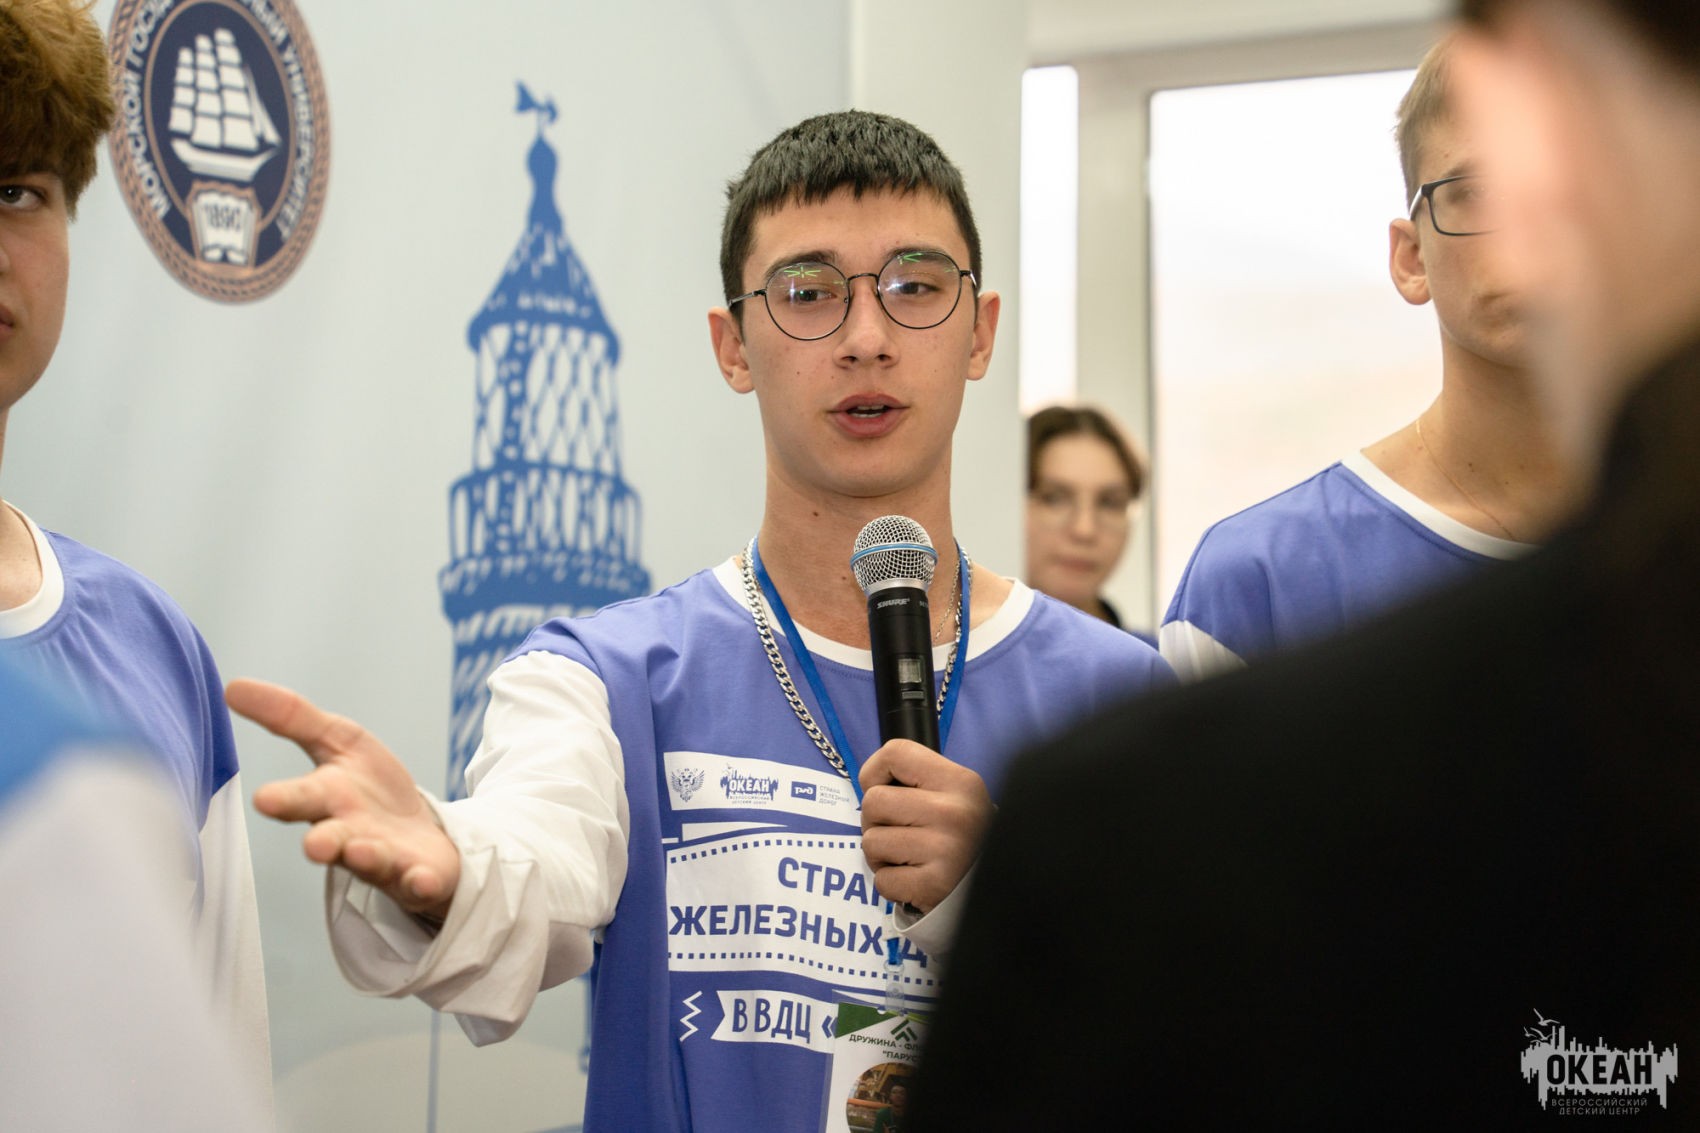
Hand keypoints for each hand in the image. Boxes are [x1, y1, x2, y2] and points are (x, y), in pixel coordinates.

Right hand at [227, 677, 459, 919]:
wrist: (419, 835)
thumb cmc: (368, 788)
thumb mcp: (337, 741)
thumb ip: (291, 717)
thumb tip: (231, 686)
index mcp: (326, 799)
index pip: (299, 799)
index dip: (283, 799)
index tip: (264, 799)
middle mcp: (350, 834)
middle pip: (331, 838)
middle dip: (322, 842)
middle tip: (314, 846)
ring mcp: (384, 858)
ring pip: (371, 861)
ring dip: (366, 857)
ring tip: (361, 850)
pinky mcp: (419, 875)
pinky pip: (419, 881)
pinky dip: (420, 881)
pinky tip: (424, 880)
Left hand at [858, 740, 991, 914]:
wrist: (998, 887)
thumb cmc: (964, 838)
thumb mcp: (957, 797)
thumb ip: (918, 782)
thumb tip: (869, 781)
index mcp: (961, 782)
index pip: (895, 753)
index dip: (875, 772)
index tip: (884, 790)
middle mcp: (955, 811)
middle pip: (873, 800)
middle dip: (876, 821)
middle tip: (901, 834)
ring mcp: (945, 850)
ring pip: (871, 841)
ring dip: (881, 856)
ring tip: (909, 859)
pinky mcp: (934, 885)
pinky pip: (882, 880)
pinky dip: (892, 884)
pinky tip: (915, 881)